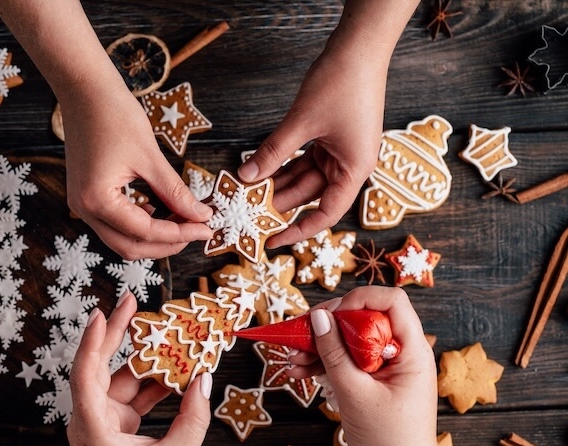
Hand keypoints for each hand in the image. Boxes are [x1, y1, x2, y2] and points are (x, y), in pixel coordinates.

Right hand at [60, 84, 212, 259]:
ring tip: (183, 221)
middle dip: (166, 243)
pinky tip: (160, 210)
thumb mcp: (151, 157)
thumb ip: (175, 192)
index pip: (144, 232)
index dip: (179, 234)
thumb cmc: (114, 115)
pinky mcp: (87, 197)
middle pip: (129, 247)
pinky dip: (139, 223)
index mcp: (97, 200)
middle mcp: (84, 209)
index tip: (206, 229)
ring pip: (122, 239)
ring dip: (153, 236)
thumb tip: (201, 216)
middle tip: (196, 230)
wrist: (84, 90)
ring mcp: (82, 205)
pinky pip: (115, 223)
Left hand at [68, 291, 212, 445]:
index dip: (94, 339)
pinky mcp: (117, 432)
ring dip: (145, 362)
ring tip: (170, 335)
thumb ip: (192, 418)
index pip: (86, 371)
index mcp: (91, 425)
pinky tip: (176, 372)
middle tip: (130, 300)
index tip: (104, 310)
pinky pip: (133, 399)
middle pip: (101, 367)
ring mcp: (103, 425)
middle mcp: (91, 420)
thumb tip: (204, 380)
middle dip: (117, 334)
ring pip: (122, 382)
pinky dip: (153, 387)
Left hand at [237, 30, 392, 247]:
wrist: (359, 47)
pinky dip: (281, 164)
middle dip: (277, 203)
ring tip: (246, 193)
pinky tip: (257, 170)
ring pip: (302, 177)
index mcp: (355, 170)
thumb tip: (246, 177)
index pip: (326, 213)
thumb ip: (273, 151)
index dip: (298, 230)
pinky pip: (302, 159)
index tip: (272, 241)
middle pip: (309, 195)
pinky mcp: (329, 138)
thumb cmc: (342, 83)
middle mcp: (350, 165)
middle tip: (245, 212)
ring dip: (276, 183)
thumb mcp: (302, 122)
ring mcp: (339, 151)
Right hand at [288, 287, 443, 445]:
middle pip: (364, 318)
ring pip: (350, 340)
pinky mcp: (374, 381)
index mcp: (412, 350)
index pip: (391, 301)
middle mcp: (402, 352)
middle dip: (329, 325)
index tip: (329, 315)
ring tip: (292, 359)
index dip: (358, 299)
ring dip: (320, 346)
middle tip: (300, 335)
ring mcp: (387, 367)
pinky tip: (300, 372)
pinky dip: (324, 364)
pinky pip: (347, 361)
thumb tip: (318, 317)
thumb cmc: (388, 441)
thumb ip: (335, 353)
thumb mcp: (354, 393)